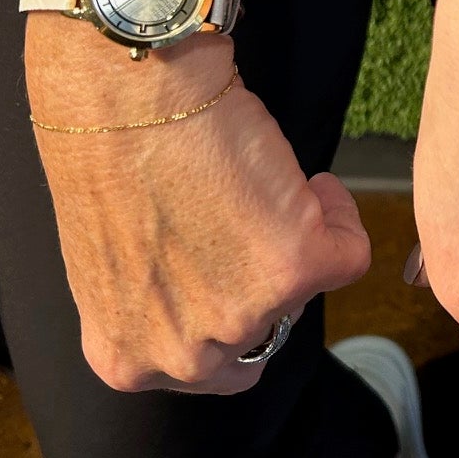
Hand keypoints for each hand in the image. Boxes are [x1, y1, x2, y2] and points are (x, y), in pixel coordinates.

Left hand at [29, 0, 371, 394]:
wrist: (128, 90)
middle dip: (263, 279)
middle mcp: (185, 354)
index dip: (224, 306)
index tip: (226, 264)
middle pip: (262, 334)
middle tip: (249, 221)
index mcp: (128, 358)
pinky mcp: (298, 266)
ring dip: (298, 238)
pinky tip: (301, 176)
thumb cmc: (107, 151)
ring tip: (260, 185)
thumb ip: (156, 303)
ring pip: (305, 291)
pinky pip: (351, 255)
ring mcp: (244, 315)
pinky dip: (337, 211)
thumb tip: (209, 293)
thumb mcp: (112, 263)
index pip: (207, 368)